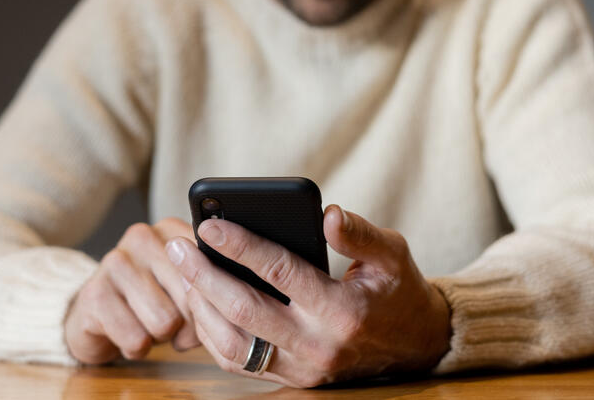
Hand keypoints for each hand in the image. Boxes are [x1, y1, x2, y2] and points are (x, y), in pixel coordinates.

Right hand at [64, 217, 200, 363]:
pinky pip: (136, 339)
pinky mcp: (94, 293)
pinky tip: (126, 333)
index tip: (199, 308)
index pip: (210, 270)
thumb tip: (217, 307)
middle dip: (185, 324)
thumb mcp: (184, 288)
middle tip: (168, 320)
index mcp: (171, 230)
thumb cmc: (151, 300)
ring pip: (165, 322)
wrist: (94, 314)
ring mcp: (115, 261)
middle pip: (190, 298)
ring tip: (146, 324)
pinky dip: (136, 348)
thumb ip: (208, 287)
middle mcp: (142, 237)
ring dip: (159, 337)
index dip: (210, 302)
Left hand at [164, 205, 451, 387]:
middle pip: (244, 309)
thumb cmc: (399, 291)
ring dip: (201, 307)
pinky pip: (240, 362)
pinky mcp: (292, 379)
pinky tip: (200, 303)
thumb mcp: (394, 254)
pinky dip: (212, 335)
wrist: (416, 347)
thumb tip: (328, 214)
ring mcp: (301, 368)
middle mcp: (317, 345)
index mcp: (342, 310)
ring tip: (183, 272)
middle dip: (203, 275)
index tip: (209, 224)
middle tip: (176, 247)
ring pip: (233, 344)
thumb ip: (361, 234)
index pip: (280, 272)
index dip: (241, 246)